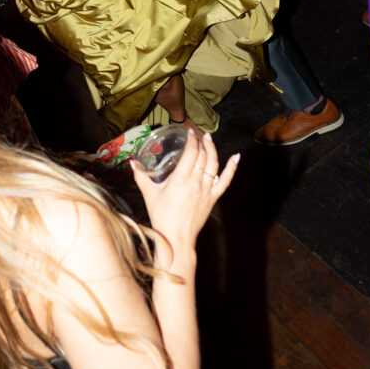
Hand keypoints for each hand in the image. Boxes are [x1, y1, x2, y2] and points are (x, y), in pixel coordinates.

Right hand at [132, 131, 238, 258]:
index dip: (191, 139)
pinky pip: (226, 181)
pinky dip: (232, 168)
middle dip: (200, 142)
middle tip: (196, 134)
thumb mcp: (149, 194)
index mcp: (180, 179)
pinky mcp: (212, 198)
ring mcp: (206, 190)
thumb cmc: (161, 216)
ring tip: (209, 138)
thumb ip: (141, 176)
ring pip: (213, 164)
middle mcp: (196, 182)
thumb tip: (132, 163)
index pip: (191, 152)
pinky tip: (236, 157)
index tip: (188, 131)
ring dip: (212, 149)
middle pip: (202, 156)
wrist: (176, 238)